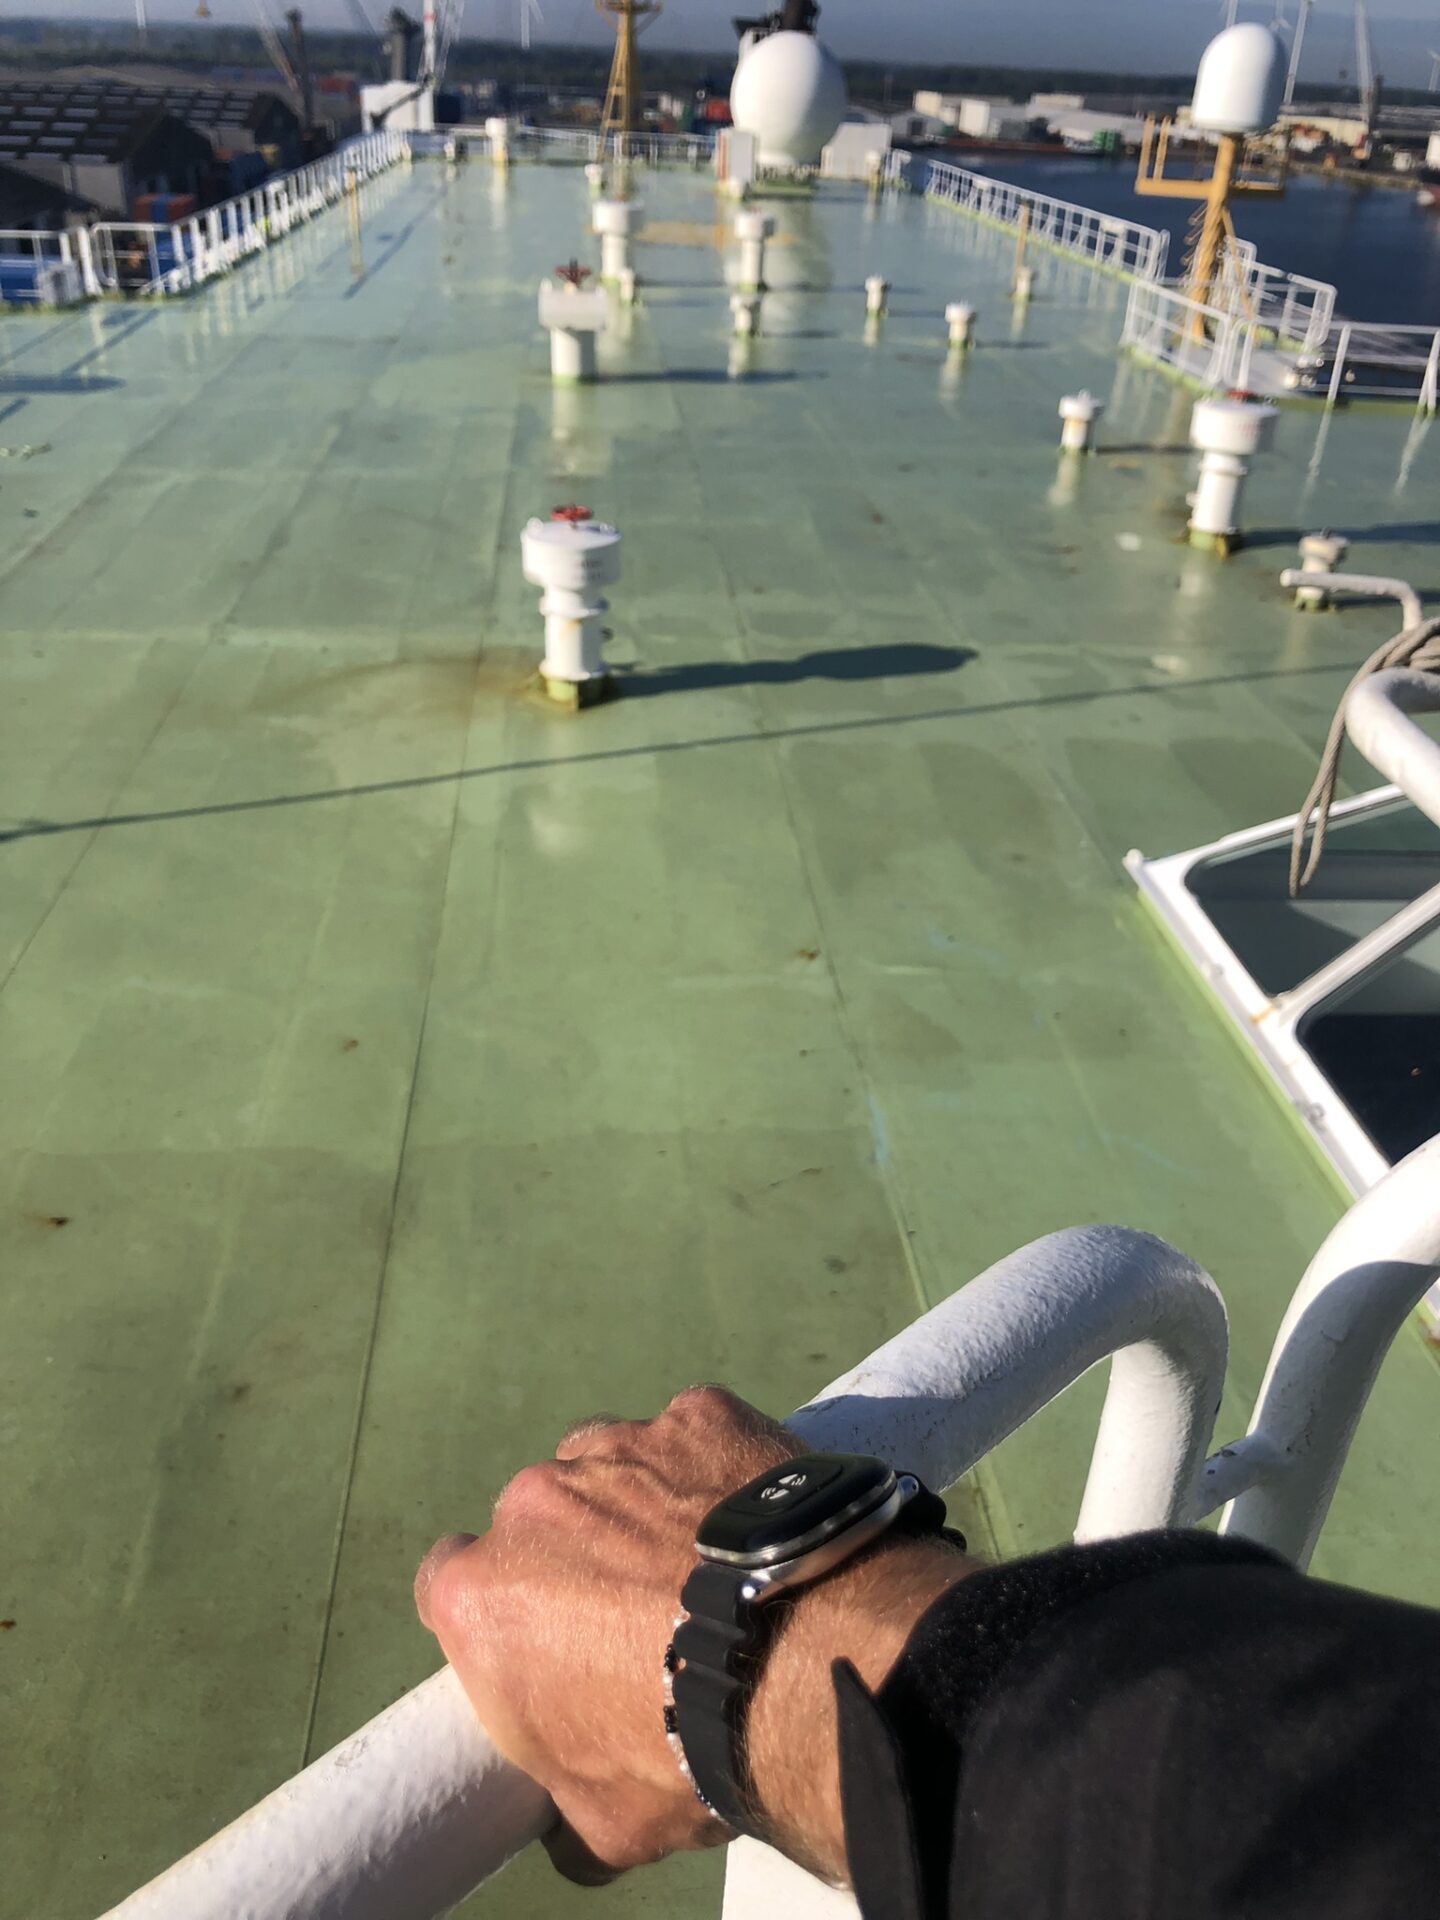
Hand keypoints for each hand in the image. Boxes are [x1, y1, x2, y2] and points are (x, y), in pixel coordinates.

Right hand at [416, 1385, 972, 1885]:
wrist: (807, 1664)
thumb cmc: (688, 1750)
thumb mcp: (604, 1822)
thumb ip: (566, 1798)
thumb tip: (569, 1827)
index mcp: (484, 1596)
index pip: (449, 1581)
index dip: (493, 1609)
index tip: (535, 1636)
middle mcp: (535, 1503)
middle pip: (537, 1518)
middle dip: (574, 1556)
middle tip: (639, 1612)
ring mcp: (621, 1447)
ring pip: (611, 1465)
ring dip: (640, 1504)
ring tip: (702, 1563)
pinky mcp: (701, 1414)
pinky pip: (692, 1435)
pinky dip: (713, 1467)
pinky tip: (753, 1518)